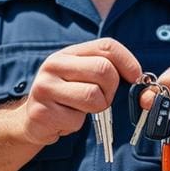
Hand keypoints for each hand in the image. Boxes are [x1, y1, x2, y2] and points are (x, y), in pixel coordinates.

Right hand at [19, 38, 140, 144]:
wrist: (31, 120)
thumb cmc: (66, 98)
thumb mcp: (82, 77)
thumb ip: (105, 70)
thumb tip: (139, 77)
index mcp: (68, 53)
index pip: (106, 46)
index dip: (128, 61)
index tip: (135, 77)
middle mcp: (54, 65)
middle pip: (104, 70)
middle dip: (111, 90)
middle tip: (102, 99)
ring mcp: (45, 87)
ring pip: (93, 96)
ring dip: (96, 109)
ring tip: (81, 110)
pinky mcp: (42, 111)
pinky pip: (77, 120)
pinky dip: (76, 124)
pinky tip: (64, 119)